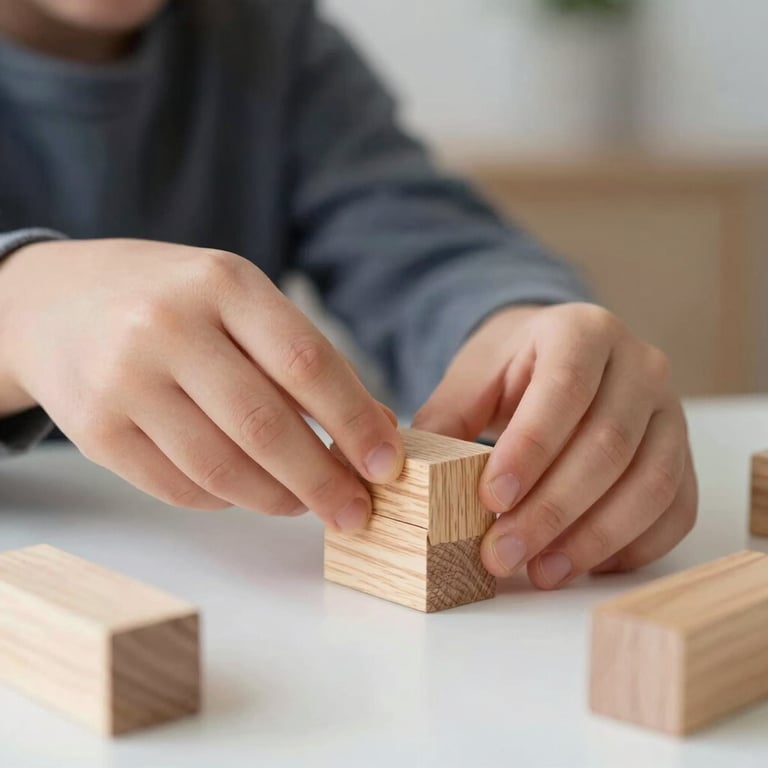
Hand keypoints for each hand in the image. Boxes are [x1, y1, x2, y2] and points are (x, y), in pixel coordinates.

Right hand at [0, 239, 403, 527]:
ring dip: (278, 499)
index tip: (387, 465)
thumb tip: (375, 428)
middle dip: (323, 481)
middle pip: (265, 426)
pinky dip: (226, 500)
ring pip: (222, 469)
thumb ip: (303, 358)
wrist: (54, 301)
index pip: (307, 362)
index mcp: (222, 283)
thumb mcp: (237, 299)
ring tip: (304, 503)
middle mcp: (168, 326)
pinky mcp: (95, 430)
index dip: (355, 422)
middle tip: (357, 511)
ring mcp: (124, 380)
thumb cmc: (170, 301)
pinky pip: (180, 488)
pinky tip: (245, 490)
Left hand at [413, 303, 696, 588]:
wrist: (561, 358)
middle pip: (609, 445)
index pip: (565, 389)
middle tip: (501, 554)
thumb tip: (415, 479)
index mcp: (583, 331)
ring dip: (592, 539)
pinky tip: (582, 565)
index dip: (531, 450)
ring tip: (539, 573)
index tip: (491, 500)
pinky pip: (674, 510)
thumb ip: (446, 420)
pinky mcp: (683, 456)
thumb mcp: (471, 377)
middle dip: (552, 510)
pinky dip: (631, 547)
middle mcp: (640, 365)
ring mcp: (671, 413)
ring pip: (649, 484)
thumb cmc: (511, 369)